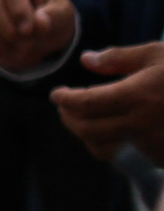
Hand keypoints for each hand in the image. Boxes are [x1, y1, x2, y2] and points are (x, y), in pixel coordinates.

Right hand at [0, 0, 74, 67]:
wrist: (41, 27)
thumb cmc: (52, 12)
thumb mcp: (63, 12)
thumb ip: (53, 16)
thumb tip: (39, 23)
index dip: (18, 11)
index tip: (29, 31)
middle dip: (8, 30)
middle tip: (27, 44)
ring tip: (21, 51)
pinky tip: (4, 54)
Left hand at [53, 43, 163, 160]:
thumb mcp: (158, 55)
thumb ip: (119, 58)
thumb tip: (86, 60)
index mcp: (136, 95)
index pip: (85, 103)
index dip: (65, 100)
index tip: (57, 94)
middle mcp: (140, 123)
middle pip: (87, 130)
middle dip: (69, 120)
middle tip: (65, 109)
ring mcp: (151, 143)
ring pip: (104, 147)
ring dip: (87, 136)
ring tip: (83, 121)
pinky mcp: (161, 156)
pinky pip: (127, 154)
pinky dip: (113, 144)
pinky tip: (114, 131)